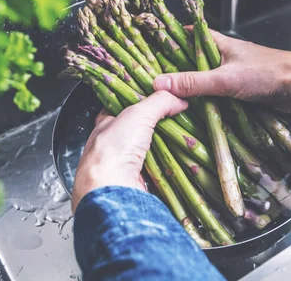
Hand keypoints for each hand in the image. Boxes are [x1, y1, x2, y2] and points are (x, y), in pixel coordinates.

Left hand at [71, 91, 187, 211]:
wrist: (111, 193)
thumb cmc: (113, 152)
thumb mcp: (137, 114)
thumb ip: (158, 102)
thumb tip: (177, 98)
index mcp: (105, 127)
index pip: (123, 109)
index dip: (140, 102)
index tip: (160, 98)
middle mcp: (113, 147)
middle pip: (140, 131)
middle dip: (159, 127)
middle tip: (178, 120)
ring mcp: (125, 167)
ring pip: (150, 152)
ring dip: (166, 148)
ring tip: (184, 139)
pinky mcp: (138, 183)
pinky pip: (158, 171)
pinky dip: (169, 167)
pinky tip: (180, 162)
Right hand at [153, 30, 290, 112]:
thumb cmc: (267, 74)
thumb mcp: (224, 78)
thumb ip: (193, 82)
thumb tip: (158, 83)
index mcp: (218, 44)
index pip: (187, 35)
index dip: (168, 40)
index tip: (148, 50)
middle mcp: (222, 57)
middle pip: (192, 62)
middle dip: (175, 72)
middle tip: (152, 85)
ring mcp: (231, 75)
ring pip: (204, 82)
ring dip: (191, 92)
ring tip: (166, 102)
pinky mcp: (240, 92)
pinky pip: (216, 97)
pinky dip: (206, 104)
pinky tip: (193, 114)